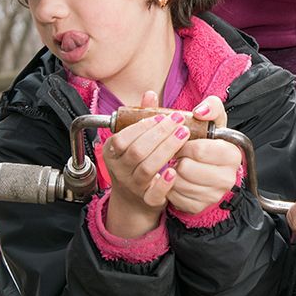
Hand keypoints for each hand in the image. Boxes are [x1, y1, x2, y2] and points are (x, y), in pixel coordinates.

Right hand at [103, 95, 190, 237]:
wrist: (135, 200)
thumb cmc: (136, 163)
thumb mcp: (135, 139)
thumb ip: (142, 117)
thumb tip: (150, 94)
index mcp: (112, 153)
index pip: (122, 138)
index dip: (142, 126)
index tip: (162, 116)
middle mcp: (119, 170)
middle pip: (137, 151)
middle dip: (160, 134)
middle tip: (179, 122)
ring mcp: (133, 186)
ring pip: (147, 168)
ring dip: (166, 149)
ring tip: (184, 135)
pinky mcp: (148, 200)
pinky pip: (154, 193)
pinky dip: (164, 182)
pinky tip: (175, 170)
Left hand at [166, 96, 242, 213]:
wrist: (211, 171)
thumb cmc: (209, 144)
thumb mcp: (214, 122)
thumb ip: (211, 107)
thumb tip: (200, 111)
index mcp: (232, 154)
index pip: (199, 149)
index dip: (184, 144)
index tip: (180, 141)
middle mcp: (227, 177)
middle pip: (186, 168)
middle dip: (177, 159)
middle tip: (177, 155)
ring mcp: (214, 195)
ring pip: (178, 183)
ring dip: (171, 172)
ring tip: (175, 165)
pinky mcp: (200, 207)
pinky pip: (175, 197)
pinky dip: (169, 187)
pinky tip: (174, 179)